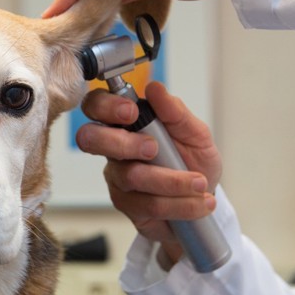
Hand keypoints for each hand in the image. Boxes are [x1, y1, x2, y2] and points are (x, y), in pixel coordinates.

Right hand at [76, 82, 221, 264]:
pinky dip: (179, 203)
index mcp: (126, 123)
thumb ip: (176, 112)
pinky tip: (198, 202)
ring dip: (171, 180)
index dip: (105, 107)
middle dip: (121, 142)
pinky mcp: (127, 205)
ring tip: (200, 183)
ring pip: (130, 176)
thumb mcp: (196, 134)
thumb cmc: (194, 161)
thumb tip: (155, 88)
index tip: (131, 112)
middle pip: (89, 139)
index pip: (96, 106)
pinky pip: (147, 204)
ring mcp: (117, 178)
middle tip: (153, 148)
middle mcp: (114, 149)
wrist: (204, 199)